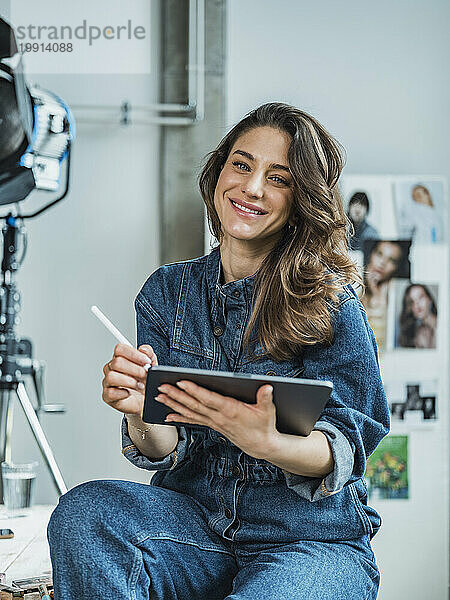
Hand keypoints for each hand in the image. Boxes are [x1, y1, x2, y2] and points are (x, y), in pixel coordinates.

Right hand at [102, 343, 156, 415]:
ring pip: (112, 377)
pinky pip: (110, 392)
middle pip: (117, 362)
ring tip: (140, 385)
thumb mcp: (152, 365)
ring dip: (129, 381)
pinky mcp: (108, 396)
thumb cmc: (145, 381)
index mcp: (121, 358)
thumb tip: (144, 349)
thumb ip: (149, 354)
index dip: (133, 354)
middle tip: (145, 374)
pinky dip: (123, 393)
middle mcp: (112, 368)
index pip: (120, 349)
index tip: (146, 361)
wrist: (145, 399)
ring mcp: (108, 382)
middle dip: (135, 369)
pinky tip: (130, 393)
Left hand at [155, 381, 278, 458]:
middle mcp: (219, 417)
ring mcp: (214, 422)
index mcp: (231, 410)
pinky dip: (179, 417)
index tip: (181, 382)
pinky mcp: (212, 425)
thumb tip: (267, 387)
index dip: (194, 390)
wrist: (261, 446)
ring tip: (158, 396)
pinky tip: (167, 415)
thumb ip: (265, 398)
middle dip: (176, 395)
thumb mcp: (268, 411)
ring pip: (190, 412)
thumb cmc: (264, 425)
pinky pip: (193, 420)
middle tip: (161, 387)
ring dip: (173, 404)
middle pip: (194, 404)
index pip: (208, 399)